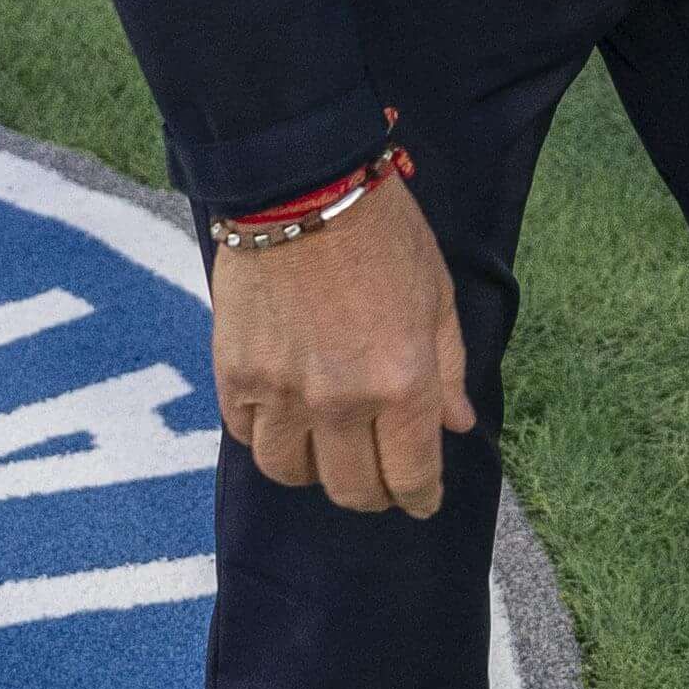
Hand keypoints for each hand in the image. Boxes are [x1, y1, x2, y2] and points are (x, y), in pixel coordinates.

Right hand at [210, 172, 476, 517]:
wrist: (303, 187)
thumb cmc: (382, 233)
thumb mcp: (437, 295)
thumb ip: (447, 368)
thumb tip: (454, 424)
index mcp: (401, 381)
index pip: (410, 475)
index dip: (419, 497)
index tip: (421, 500)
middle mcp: (341, 400)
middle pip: (351, 489)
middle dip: (373, 494)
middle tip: (380, 479)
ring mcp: (281, 392)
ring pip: (290, 474)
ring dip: (315, 471)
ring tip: (329, 451)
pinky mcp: (234, 375)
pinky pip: (246, 437)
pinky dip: (267, 437)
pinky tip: (285, 418)